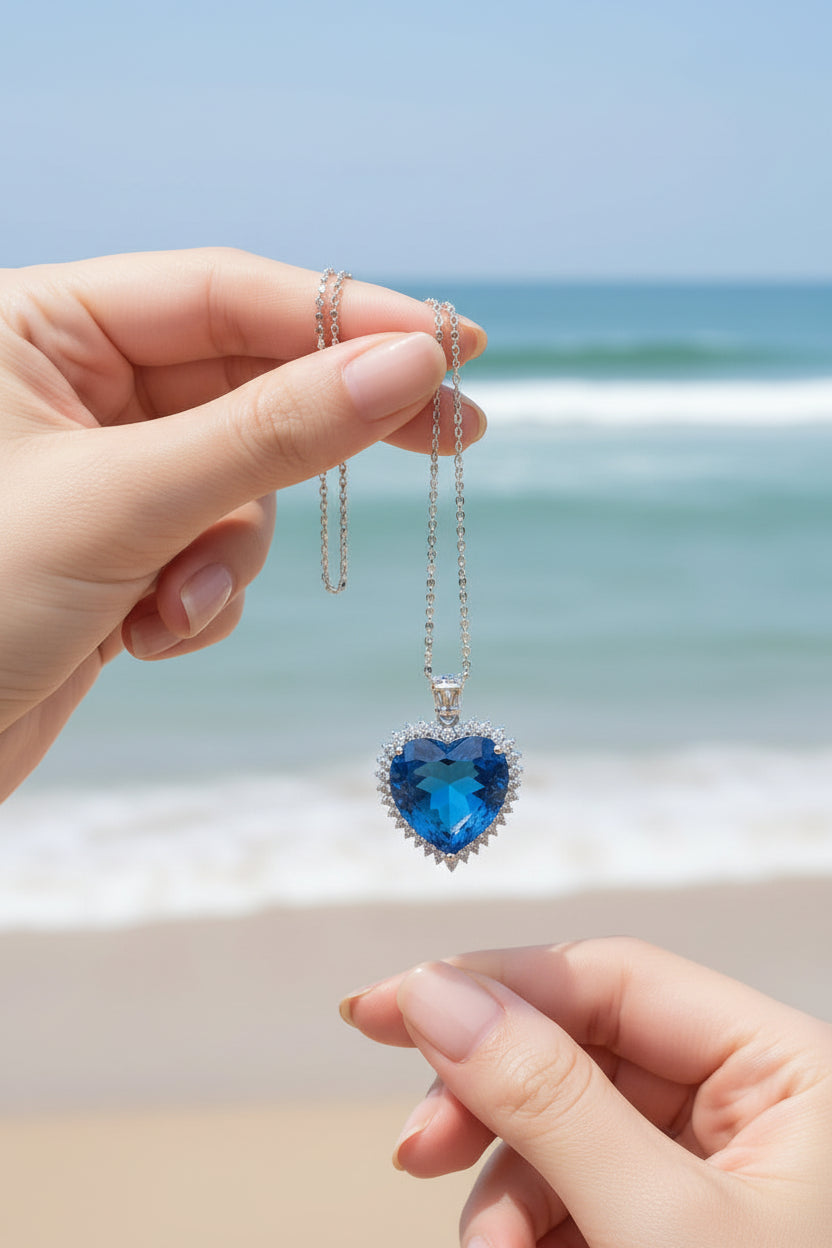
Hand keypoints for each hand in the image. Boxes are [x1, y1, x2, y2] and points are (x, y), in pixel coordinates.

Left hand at [0, 248, 485, 798]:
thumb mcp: (125, 503)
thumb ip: (273, 431)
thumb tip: (409, 366)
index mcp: (36, 326)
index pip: (222, 292)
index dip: (343, 317)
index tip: (449, 344)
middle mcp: (67, 385)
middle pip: (246, 379)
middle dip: (330, 426)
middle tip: (456, 429)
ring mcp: (99, 470)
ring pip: (240, 482)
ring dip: (228, 553)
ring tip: (173, 603)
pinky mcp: (118, 546)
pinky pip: (212, 549)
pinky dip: (200, 597)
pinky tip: (144, 637)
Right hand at [342, 938, 831, 1246]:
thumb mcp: (659, 1232)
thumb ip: (548, 1100)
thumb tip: (437, 993)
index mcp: (788, 1070)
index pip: (614, 979)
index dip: (495, 983)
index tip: (387, 1008)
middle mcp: (753, 1103)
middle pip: (580, 1050)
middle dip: (490, 1104)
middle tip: (413, 1151)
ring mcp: (715, 1167)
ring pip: (566, 1127)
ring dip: (504, 1193)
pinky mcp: (676, 1224)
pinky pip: (576, 1190)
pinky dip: (530, 1229)